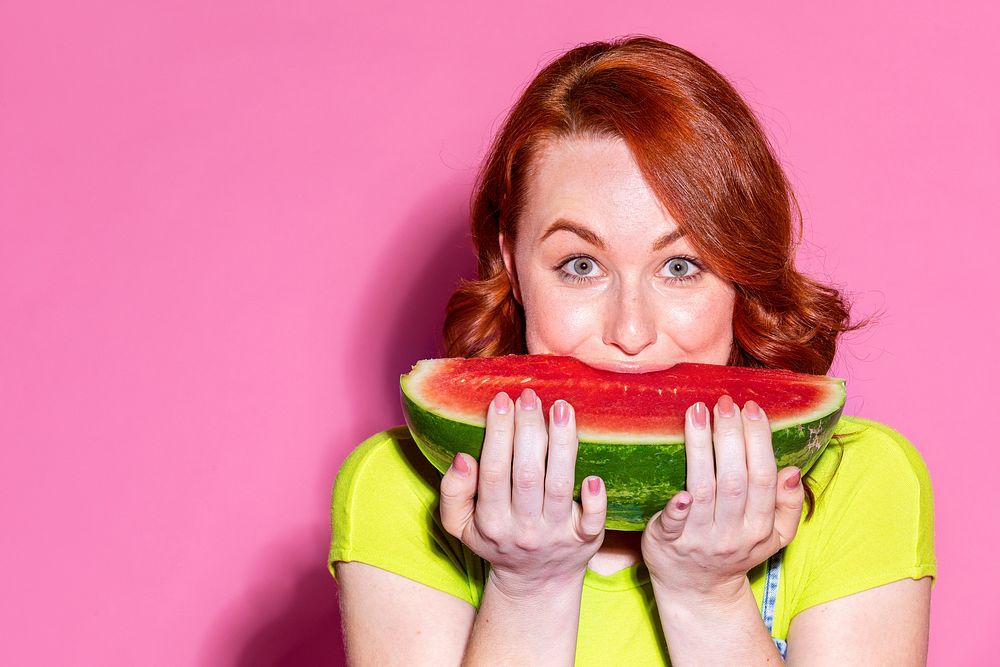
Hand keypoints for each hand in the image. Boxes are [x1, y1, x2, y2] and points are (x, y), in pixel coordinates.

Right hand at [439, 389, 606, 598]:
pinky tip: (593, 473)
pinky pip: (593, 520)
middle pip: (527, 474)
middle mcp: (525, 529)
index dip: (498, 434)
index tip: (501, 400)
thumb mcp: (460, 526)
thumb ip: (453, 492)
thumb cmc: (497, 540)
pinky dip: (595, 498)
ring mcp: (557, 535)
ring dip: (562, 444)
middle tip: (529, 395)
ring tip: (561, 408)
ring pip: (560, 485)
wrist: (536, 582)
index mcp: (492, 522)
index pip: (494, 471)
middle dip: (528, 430)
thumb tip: (464, 459)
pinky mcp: (586, 539)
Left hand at [641, 396, 804, 603]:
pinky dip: (676, 507)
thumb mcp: (774, 537)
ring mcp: (698, 539)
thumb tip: (793, 472)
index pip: (761, 478)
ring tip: (697, 412)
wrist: (697, 590)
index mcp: (758, 527)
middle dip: (730, 437)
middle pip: (734, 480)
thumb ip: (788, 506)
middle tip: (725, 402)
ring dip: (700, 448)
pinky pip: (673, 524)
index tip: (752, 408)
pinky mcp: (667, 543)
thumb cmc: (734, 550)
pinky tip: (679, 490)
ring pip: (703, 489)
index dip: (758, 441)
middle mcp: (731, 533)